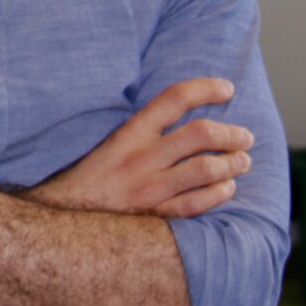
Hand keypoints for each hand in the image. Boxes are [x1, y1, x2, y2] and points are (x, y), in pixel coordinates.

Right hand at [26, 78, 252, 217]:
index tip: (227, 88)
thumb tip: (179, 115)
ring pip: (204, 170)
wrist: (60, 217)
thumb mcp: (110, 143)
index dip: (205, 88)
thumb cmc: (87, 177)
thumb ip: (142, 130)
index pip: (173, 99)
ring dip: (232, 163)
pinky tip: (228, 188)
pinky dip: (217, 194)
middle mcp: (141, 157)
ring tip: (243, 161)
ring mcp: (148, 188)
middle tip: (245, 136)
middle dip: (230, 133)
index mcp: (129, 133)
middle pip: (198, 135)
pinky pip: (195, 204)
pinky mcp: (153, 216)